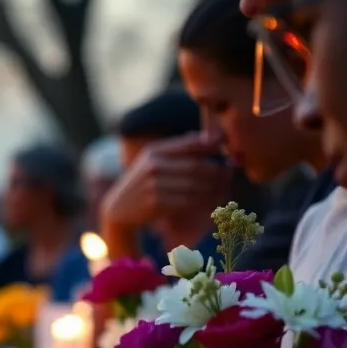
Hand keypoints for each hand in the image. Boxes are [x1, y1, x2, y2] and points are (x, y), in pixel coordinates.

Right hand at [101, 134, 230, 229]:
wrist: (119, 208)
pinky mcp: (156, 203)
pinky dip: (199, 200)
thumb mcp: (152, 160)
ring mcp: (153, 184)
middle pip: (194, 166)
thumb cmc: (142, 182)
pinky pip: (186, 200)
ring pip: (193, 185)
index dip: (211, 145)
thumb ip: (177, 149)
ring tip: (220, 186)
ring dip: (210, 187)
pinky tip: (206, 200)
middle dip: (214, 170)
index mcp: (154, 151)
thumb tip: (210, 139)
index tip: (225, 148)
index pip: (189, 144)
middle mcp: (153, 165)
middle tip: (227, 172)